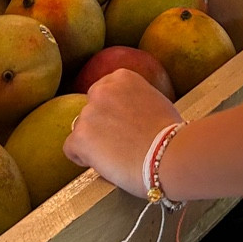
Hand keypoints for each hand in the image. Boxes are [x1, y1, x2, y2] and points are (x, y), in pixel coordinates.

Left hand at [64, 70, 181, 196]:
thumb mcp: (155, 100)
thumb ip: (135, 99)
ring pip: (81, 130)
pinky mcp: (80, 137)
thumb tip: (128, 113)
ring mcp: (89, 113)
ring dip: (93, 142)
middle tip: (119, 143)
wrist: (171, 154)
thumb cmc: (171, 134)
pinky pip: (71, 149)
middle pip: (91, 111)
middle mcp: (101, 90)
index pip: (103, 93)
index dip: (110, 112)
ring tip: (115, 156)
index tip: (121, 125)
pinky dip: (82, 158)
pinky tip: (102, 163)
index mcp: (121, 77)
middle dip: (100, 126)